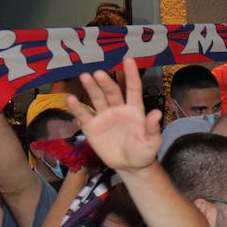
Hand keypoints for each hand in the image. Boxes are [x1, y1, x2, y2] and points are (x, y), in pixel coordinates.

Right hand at [65, 58, 161, 172]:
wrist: (129, 166)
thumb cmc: (143, 151)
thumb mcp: (151, 142)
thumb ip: (152, 128)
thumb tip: (157, 113)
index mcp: (134, 109)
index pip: (133, 89)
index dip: (131, 75)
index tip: (128, 59)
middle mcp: (118, 109)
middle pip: (112, 92)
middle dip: (105, 82)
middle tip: (98, 74)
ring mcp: (104, 117)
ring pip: (97, 99)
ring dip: (91, 88)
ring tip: (85, 76)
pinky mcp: (92, 127)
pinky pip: (84, 115)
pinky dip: (76, 108)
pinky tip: (70, 99)